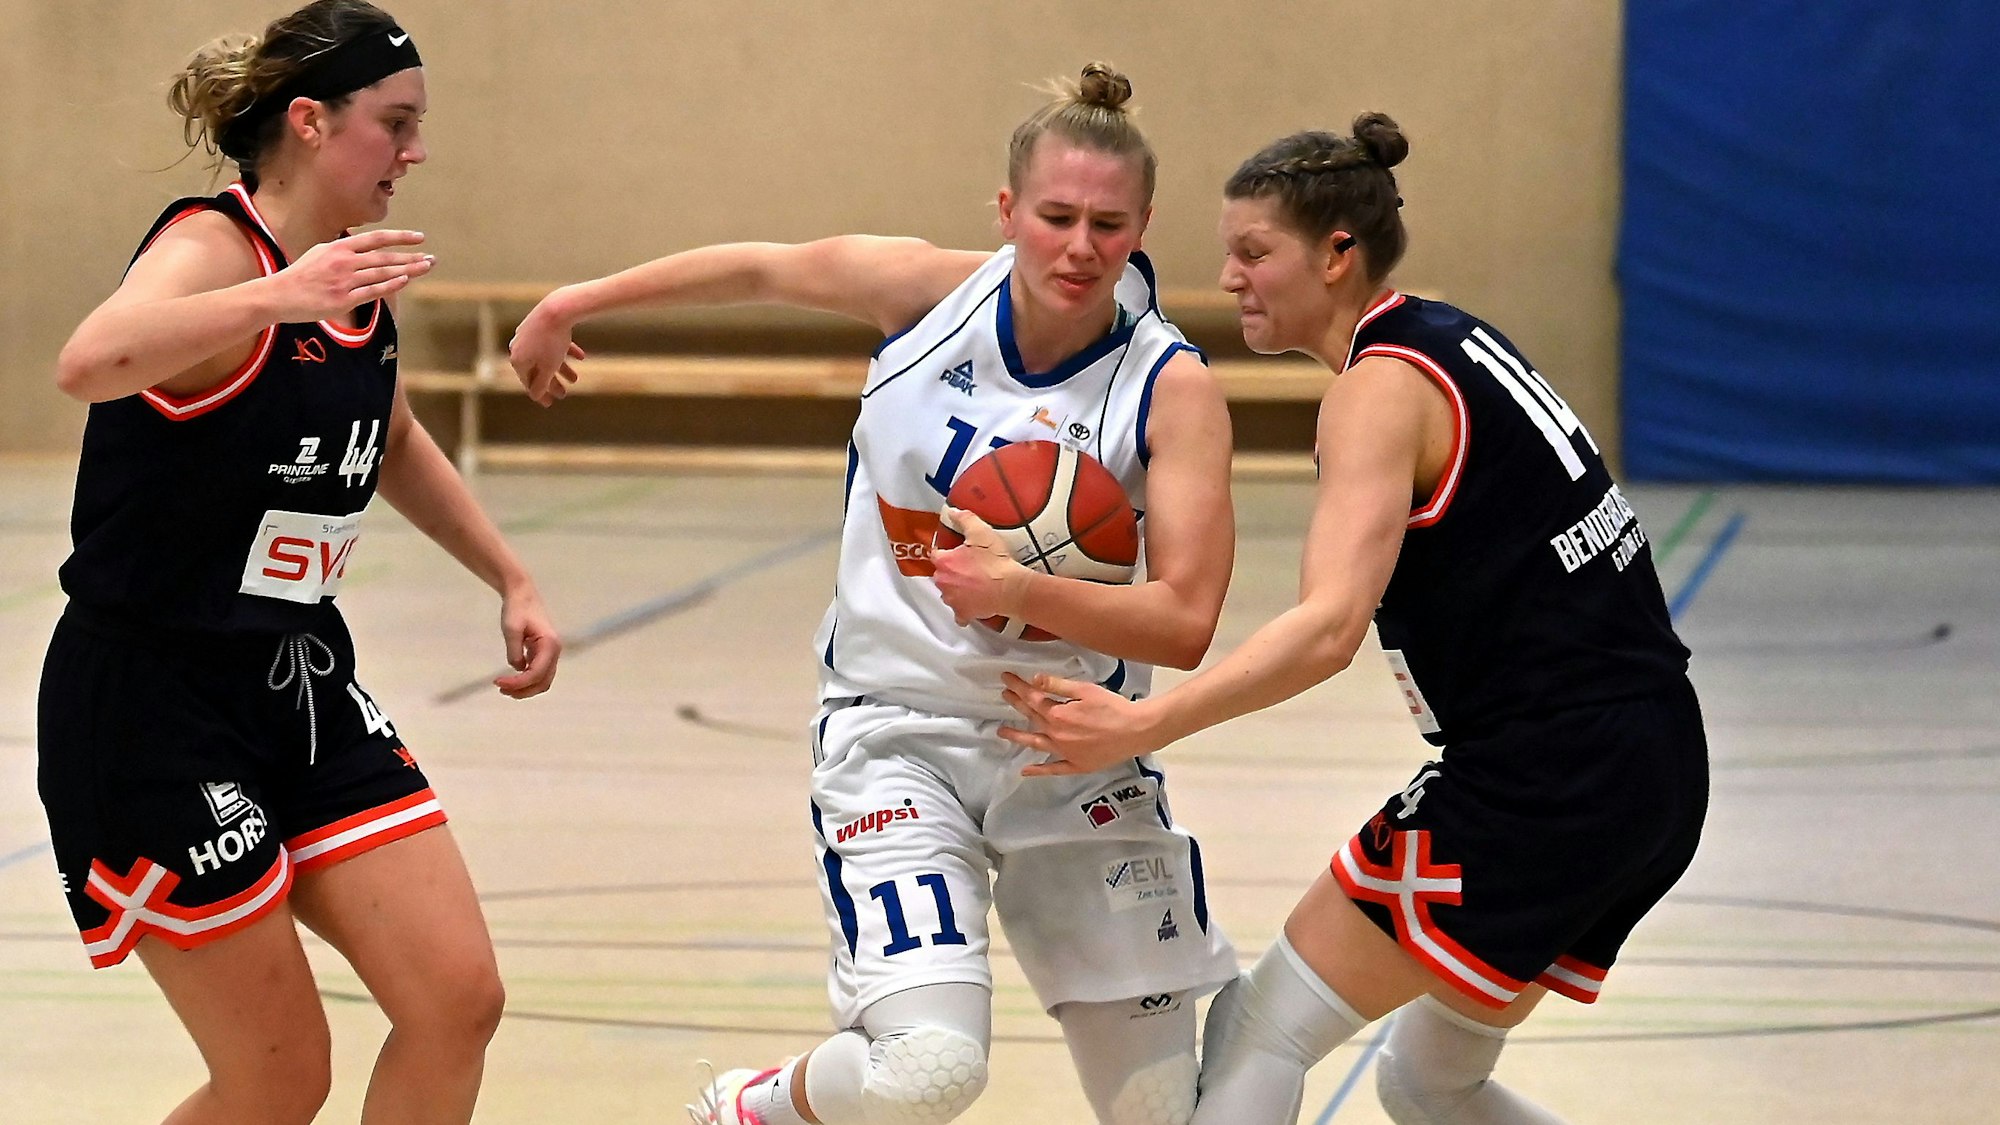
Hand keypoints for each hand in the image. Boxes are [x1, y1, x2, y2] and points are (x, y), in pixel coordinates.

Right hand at [270, 229, 432, 321]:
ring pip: (382, 274)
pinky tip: (405, 281)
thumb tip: (363, 246)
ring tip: (426, 268)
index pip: (375, 239)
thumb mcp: (320, 253)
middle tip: (432, 258)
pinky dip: (390, 286)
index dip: (399, 237)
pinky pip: (372, 292)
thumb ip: (343, 249)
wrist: (278, 295)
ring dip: (407, 270)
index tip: (419, 237)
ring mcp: (344, 281)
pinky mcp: (343, 300)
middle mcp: (343, 261)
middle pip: (384, 257)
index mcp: (338, 247)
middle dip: (411, 257)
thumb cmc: (302, 275)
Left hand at [494, 581, 561, 697]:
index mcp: (550, 645)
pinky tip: (511, 680)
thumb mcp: (511, 629)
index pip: (536, 674)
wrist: (522, 594)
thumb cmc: (517, 609)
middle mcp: (554, 651)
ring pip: (542, 680)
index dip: (518, 683)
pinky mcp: (543, 653)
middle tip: (501, 689)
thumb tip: (517, 669)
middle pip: (543, 682)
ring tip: (504, 688)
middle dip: (523, 690)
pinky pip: (538, 673)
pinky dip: (526, 681)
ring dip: (525, 688)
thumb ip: (514, 651)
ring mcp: (550, 653)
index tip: (497, 682)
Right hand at [509, 295, 588, 405]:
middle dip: (551, 383)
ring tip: (575, 379)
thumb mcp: (548, 367)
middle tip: (563, 394)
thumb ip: (542, 383)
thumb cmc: (551, 342)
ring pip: (546, 356)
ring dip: (561, 369)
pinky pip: (553, 342)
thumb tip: (535, 396)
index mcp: (517, 359)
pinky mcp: (540, 323)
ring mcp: (529, 334)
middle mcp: (519, 347)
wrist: (557, 310)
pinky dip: (565, 350)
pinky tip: (581, 357)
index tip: (549, 403)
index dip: (539, 394)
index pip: (527, 382)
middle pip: (537, 370)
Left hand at [931, 507, 1030, 625]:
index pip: (936, 554)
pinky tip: (973, 603)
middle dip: (951, 570)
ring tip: (973, 583)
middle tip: (969, 566)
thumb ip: (965, 519)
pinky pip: (958, 613)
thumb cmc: (995, 562)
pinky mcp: (963, 613)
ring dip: (957, 588)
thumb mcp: (981, 533)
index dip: (945, 551)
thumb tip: (953, 512)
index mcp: (945, 562)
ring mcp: (952, 599)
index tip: (956, 551)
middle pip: (941, 574)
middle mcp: (943, 582)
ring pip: (948, 592)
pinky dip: (963, 609)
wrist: (1010, 588)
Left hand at [1001, 672, 1168, 774]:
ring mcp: (1065, 752)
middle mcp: (1056, 735)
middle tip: (1004, 696)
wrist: (1136, 731)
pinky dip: (1039, 770)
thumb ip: (1058, 685)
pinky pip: (1054, 769)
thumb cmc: (1113, 707)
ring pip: (1036, 743)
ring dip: (1018, 736)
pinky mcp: (1076, 765)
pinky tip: (1025, 771)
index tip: (1006, 679)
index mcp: (1058, 714)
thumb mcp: (1085, 690)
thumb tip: (1034, 680)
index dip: (1018, 687)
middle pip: (1032, 717)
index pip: (1033, 698)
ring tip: (1001, 731)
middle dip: (1017, 704)